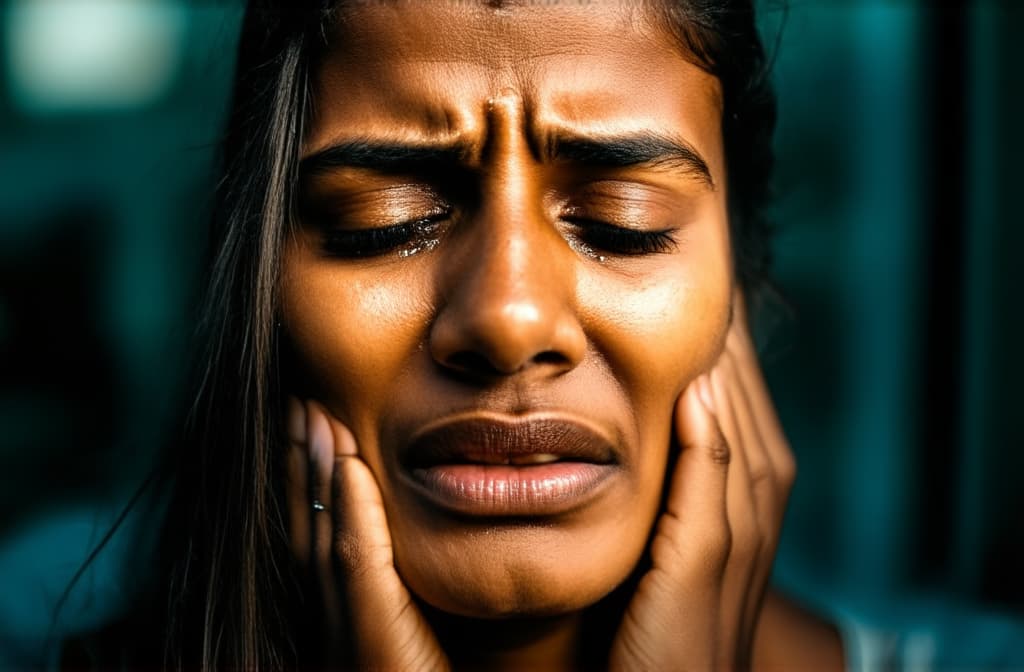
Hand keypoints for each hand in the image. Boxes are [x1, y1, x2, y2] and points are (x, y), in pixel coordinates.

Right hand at [286, 398, 448, 670]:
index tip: (307, 416)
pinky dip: (350, 510)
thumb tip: (397, 527)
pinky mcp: (371, 634)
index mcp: (340, 607)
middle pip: (305, 518)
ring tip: (310, 413)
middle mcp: (330, 610)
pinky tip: (349, 465)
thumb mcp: (407, 622)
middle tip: (295, 399)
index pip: (316, 524)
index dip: (306, 471)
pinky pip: (355, 563)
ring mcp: (343, 622)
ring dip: (312, 469)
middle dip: (296, 458)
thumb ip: (396, 578)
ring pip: (319, 529)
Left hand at [609, 291, 796, 670]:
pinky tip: (698, 393)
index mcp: (741, 506)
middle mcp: (750, 518)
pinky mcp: (703, 571)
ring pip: (742, 440)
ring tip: (714, 310)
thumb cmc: (649, 621)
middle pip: (748, 412)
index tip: (709, 296)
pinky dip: (711, 442)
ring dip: (730, 376)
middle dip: (735, 348)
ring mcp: (734, 545)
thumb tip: (658, 414)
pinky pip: (713, 494)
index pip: (737, 409)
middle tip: (719, 279)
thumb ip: (671, 484)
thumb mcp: (665, 540)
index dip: (726, 352)